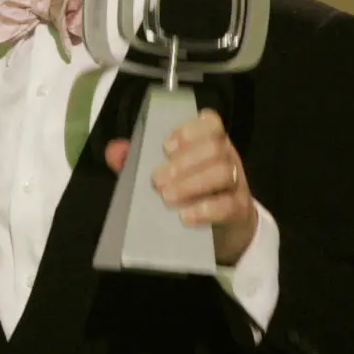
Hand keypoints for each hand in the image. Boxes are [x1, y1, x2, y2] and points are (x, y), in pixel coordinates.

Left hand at [105, 108, 257, 264]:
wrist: (220, 231)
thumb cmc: (187, 193)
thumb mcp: (163, 174)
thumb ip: (137, 160)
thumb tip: (114, 151)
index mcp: (208, 142)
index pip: (210, 122)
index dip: (189, 130)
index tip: (165, 147)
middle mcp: (226, 157)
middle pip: (215, 147)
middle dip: (183, 162)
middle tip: (156, 181)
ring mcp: (236, 183)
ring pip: (224, 172)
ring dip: (192, 184)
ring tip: (167, 197)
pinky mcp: (239, 210)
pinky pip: (229, 205)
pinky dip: (206, 209)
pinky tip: (185, 217)